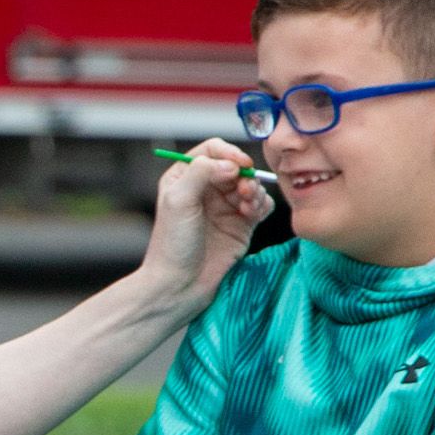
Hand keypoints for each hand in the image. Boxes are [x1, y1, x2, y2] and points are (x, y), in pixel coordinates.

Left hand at [136, 138, 275, 309]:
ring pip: (251, 185)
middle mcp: (207, 189)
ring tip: (247, 206)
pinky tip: (251, 216)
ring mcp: (225, 207)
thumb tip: (231, 164)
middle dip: (245, 175)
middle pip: (236, 166)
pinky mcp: (242, 225)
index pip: (212, 150)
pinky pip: (261, 205)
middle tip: (245, 191)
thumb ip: (202, 172)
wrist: (180, 285)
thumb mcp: (179, 200)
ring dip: (254, 191)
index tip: (239, 165)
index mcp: (185, 177)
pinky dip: (262, 205)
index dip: (228, 153)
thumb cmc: (172, 244)